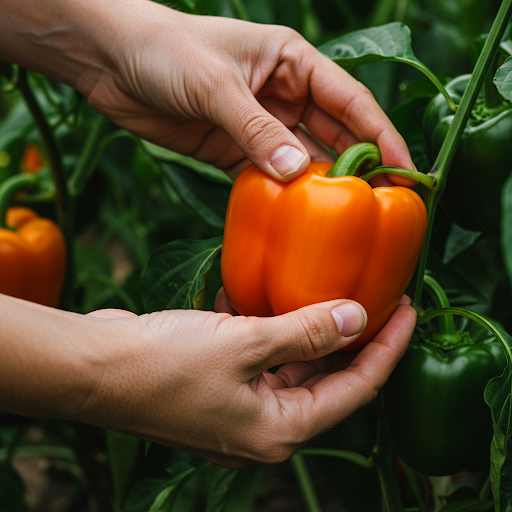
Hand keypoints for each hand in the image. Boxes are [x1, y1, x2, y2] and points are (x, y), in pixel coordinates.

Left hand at [0, 0, 413, 181]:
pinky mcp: (232, 149)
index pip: (351, 102)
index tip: (405, 171)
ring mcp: (258, 125)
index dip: (382, 136)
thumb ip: (257, 130)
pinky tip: (293, 220)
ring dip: (318, 188)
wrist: (111, 61)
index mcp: (292, 63)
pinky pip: (265, 177)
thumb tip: (300, 172)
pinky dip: (278, 196)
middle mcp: (282, 95)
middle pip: (333, 135)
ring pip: (301, 160)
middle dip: (358, 168)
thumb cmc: (165, 51)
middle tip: (382, 207)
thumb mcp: (216, 85)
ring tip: (343, 221)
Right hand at [76, 295, 415, 467]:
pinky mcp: (221, 383)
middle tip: (379, 297)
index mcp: (279, 429)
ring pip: (296, 367)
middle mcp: (264, 425)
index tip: (407, 310)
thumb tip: (357, 317)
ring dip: (314, 332)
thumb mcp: (245, 344)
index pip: (356, 389)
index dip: (387, 349)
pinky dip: (277, 330)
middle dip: (356, 339)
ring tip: (338, 293)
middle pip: (329, 380)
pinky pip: (264, 357)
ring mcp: (241, 405)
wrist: (93, 369)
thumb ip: (306, 332)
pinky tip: (281, 298)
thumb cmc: (163, 366)